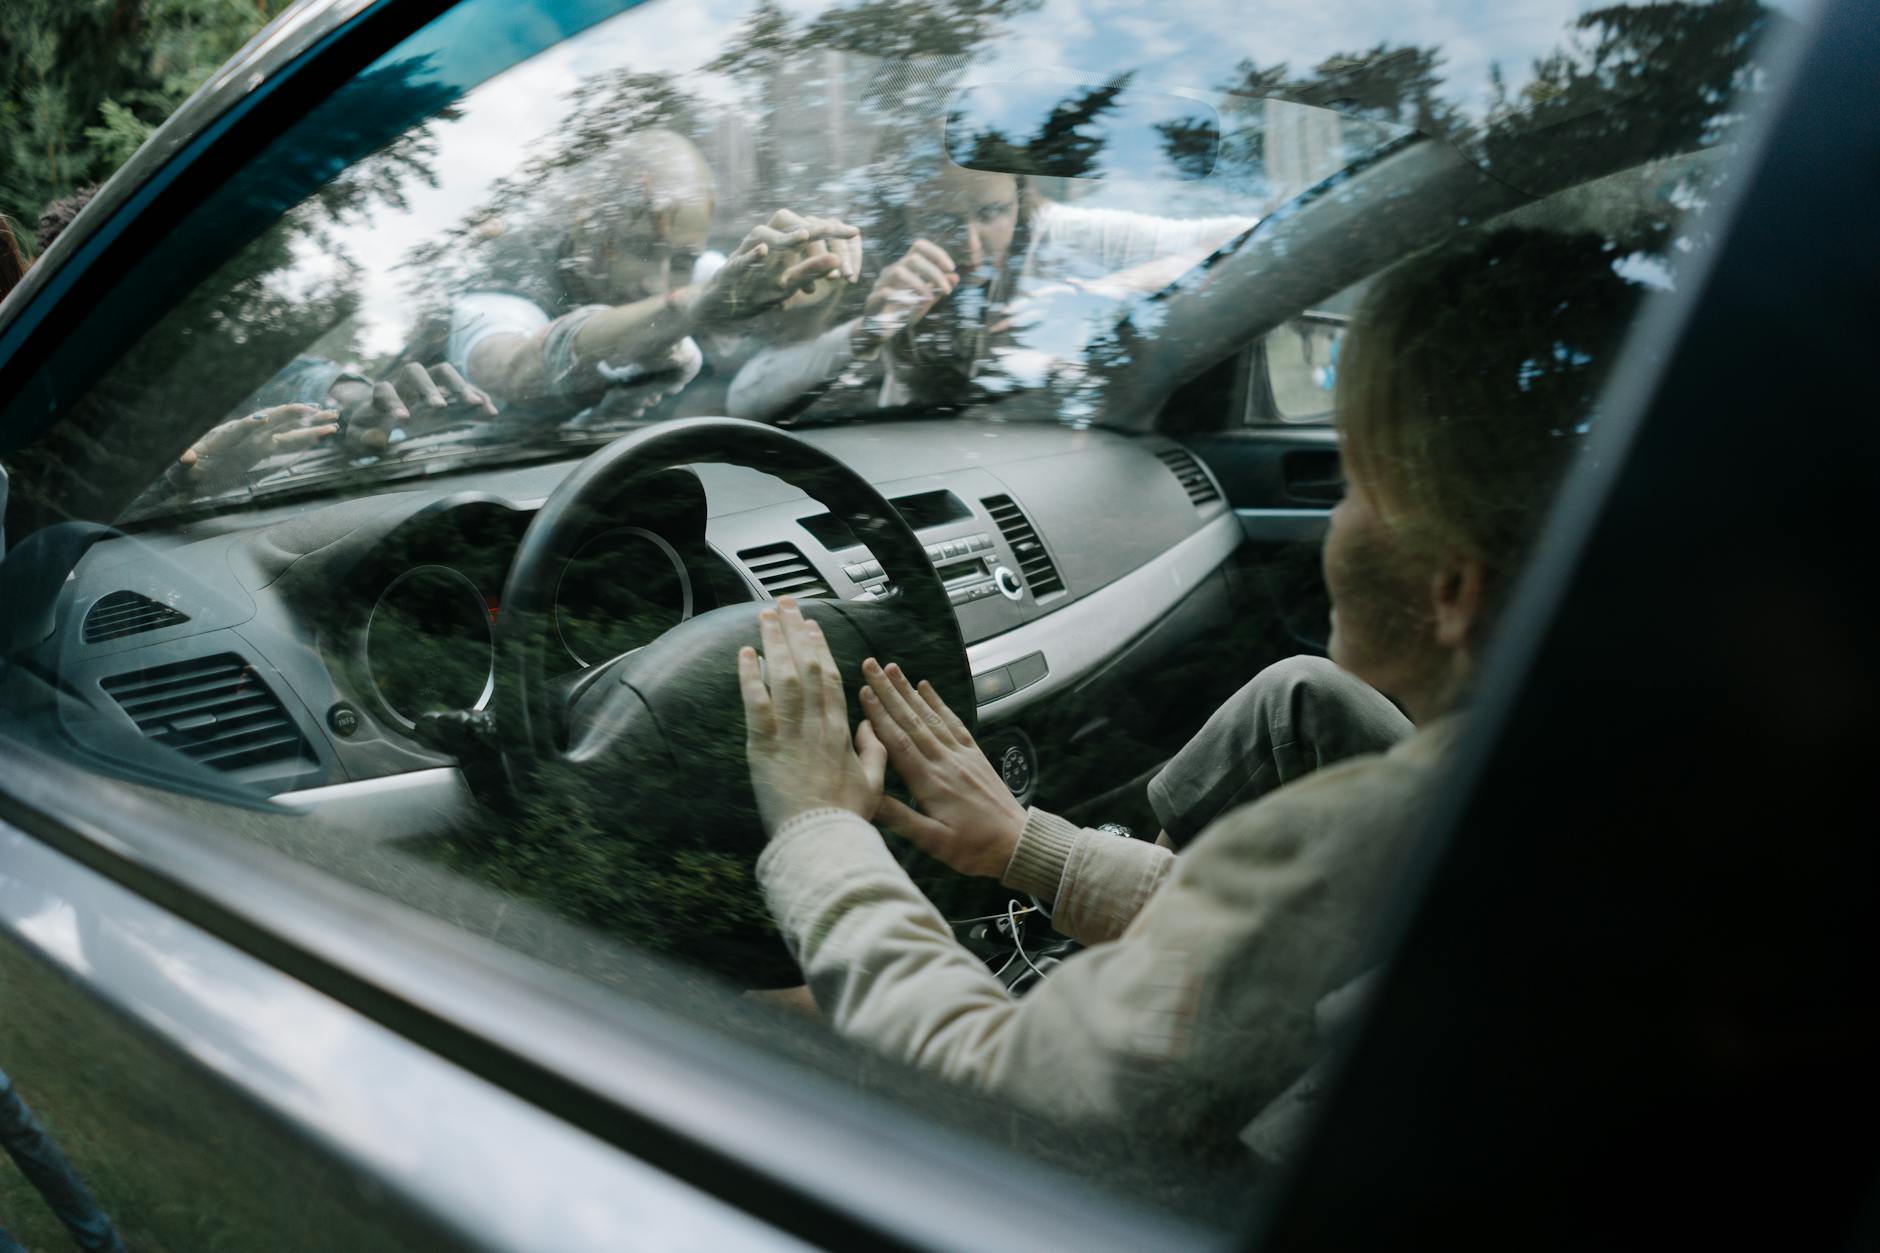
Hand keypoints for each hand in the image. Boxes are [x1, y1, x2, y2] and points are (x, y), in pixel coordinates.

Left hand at [177, 403, 337, 492]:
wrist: (193, 471)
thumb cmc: (185, 470)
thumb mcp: (180, 469)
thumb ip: (182, 464)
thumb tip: (186, 458)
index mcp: (224, 436)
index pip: (239, 429)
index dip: (250, 425)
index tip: (262, 419)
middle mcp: (245, 434)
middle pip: (272, 420)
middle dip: (292, 414)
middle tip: (313, 410)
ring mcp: (258, 441)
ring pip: (287, 429)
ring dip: (310, 424)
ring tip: (333, 420)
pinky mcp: (264, 449)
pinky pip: (289, 442)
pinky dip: (306, 438)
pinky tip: (324, 433)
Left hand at [329, 361, 495, 453]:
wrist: (377, 420)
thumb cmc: (367, 430)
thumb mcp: (358, 439)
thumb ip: (362, 440)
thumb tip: (377, 440)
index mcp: (381, 394)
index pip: (384, 390)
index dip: (393, 402)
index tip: (404, 420)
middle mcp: (403, 384)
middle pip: (416, 372)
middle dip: (428, 387)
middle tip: (439, 406)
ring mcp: (427, 386)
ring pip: (444, 373)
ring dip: (459, 386)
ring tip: (476, 404)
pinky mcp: (446, 394)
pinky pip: (463, 389)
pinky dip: (477, 397)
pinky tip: (490, 412)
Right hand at [689, 215, 861, 327]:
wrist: (721, 303)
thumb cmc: (756, 288)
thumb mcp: (787, 281)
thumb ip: (809, 269)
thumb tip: (838, 261)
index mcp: (779, 244)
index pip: (808, 230)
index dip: (830, 231)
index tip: (856, 231)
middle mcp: (764, 243)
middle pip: (789, 229)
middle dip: (814, 230)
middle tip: (835, 228)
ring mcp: (747, 255)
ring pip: (766, 239)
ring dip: (785, 238)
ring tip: (805, 234)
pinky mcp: (731, 271)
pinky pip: (740, 261)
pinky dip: (750, 256)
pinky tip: (762, 249)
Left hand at [738, 597, 886, 835]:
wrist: (822, 841)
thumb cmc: (846, 819)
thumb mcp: (873, 786)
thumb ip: (874, 753)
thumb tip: (872, 729)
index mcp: (841, 731)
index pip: (830, 678)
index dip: (820, 648)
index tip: (812, 625)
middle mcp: (817, 724)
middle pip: (806, 666)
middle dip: (795, 632)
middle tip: (784, 604)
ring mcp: (791, 733)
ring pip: (783, 676)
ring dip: (774, 643)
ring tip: (765, 615)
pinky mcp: (765, 747)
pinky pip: (757, 703)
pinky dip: (750, 676)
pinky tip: (745, 653)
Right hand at [855, 241, 958, 351]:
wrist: (879, 331)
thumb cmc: (902, 312)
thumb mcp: (925, 300)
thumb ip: (938, 289)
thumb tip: (955, 277)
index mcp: (905, 267)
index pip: (919, 247)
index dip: (936, 253)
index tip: (951, 268)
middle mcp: (892, 271)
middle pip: (913, 258)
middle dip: (934, 273)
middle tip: (947, 290)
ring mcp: (881, 284)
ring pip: (899, 271)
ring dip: (919, 284)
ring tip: (929, 299)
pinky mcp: (873, 299)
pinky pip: (887, 292)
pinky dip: (903, 299)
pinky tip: (912, 307)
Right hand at [858, 658, 1026, 877]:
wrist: (1016, 844)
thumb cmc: (973, 848)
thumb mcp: (932, 842)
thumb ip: (899, 818)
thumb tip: (867, 796)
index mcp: (930, 782)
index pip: (899, 741)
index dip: (879, 715)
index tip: (862, 691)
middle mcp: (945, 762)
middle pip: (911, 720)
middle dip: (888, 691)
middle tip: (871, 665)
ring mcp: (961, 755)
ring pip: (930, 716)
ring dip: (910, 690)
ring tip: (893, 668)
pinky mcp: (975, 755)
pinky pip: (954, 722)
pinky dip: (939, 702)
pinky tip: (928, 687)